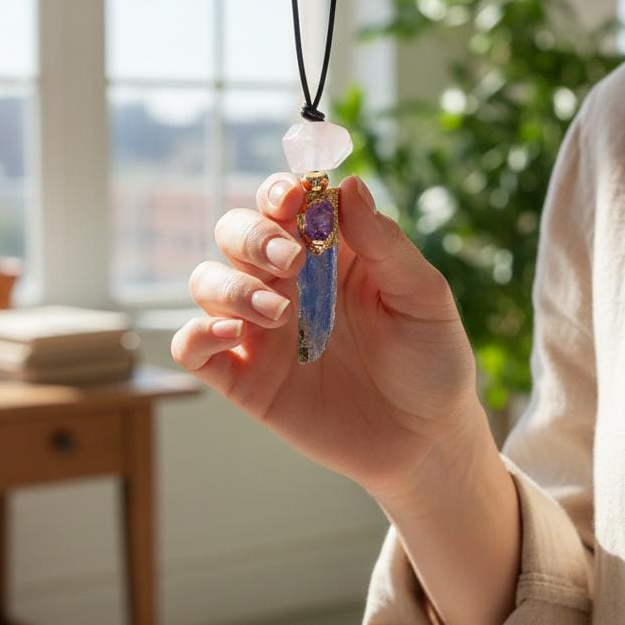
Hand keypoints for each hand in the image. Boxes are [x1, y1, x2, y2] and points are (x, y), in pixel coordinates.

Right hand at [171, 172, 482, 494]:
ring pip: (207, 282)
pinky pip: (194, 348)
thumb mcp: (422, 297)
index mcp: (328, 253)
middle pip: (235, 233)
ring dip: (232, 287)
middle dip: (252, 236)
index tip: (293, 197)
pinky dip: (196, 334)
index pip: (283, 203)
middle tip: (292, 260)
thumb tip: (349, 185)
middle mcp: (286, 283)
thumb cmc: (430, 360)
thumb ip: (385, 244)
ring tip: (280, 313)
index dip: (278, 191)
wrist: (426, 440)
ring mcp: (262, 330)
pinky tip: (233, 334)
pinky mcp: (247, 377)